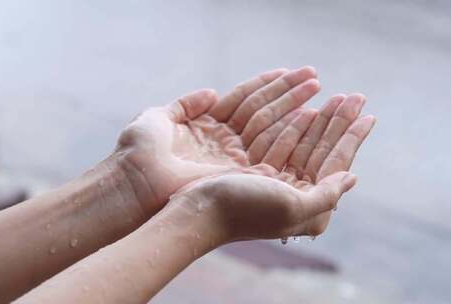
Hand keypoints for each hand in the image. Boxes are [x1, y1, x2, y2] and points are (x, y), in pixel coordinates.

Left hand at [114, 67, 319, 213]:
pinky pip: (268, 145)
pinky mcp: (239, 170)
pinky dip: (288, 129)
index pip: (243, 99)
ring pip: (269, 124)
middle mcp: (225, 140)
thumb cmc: (139, 152)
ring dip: (293, 105)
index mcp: (207, 125)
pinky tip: (307, 114)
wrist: (134, 183)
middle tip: (314, 76)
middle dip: (288, 91)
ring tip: (316, 87)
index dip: (266, 84)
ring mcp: (233, 155)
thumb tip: (212, 91)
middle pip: (262, 109)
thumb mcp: (158, 118)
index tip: (288, 70)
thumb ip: (186, 103)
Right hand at [170, 94, 374, 242]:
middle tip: (355, 96)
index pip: (336, 163)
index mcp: (309, 206)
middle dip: (339, 123)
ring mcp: (277, 182)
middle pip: (323, 151)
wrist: (198, 213)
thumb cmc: (245, 210)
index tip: (368, 114)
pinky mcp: (258, 172)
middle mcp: (296, 194)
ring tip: (335, 98)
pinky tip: (305, 111)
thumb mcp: (293, 207)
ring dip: (320, 121)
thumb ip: (327, 195)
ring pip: (304, 144)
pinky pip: (283, 145)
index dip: (352, 138)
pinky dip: (294, 127)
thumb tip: (352, 177)